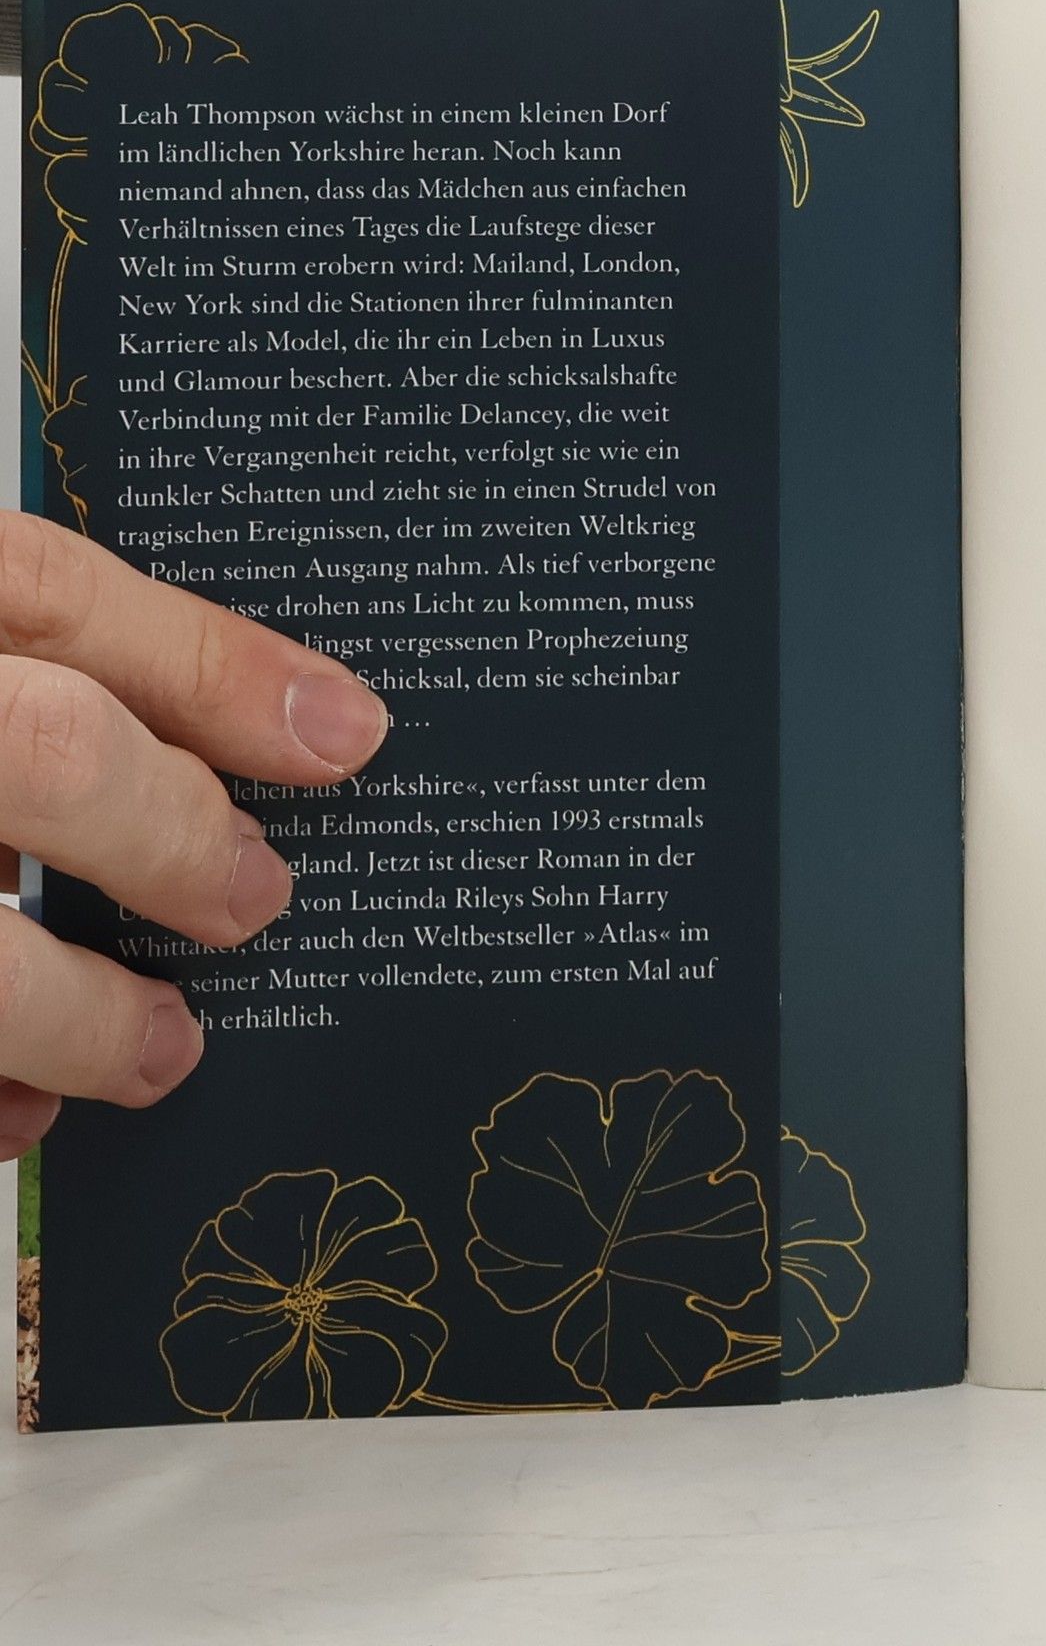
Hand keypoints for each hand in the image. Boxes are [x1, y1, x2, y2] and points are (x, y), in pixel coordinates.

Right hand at [0, 516, 387, 1159]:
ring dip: (80, 1014)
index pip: (51, 592)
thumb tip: (312, 720)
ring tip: (165, 1049)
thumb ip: (80, 652)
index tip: (352, 739)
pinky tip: (25, 1115)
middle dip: (177, 837)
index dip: (217, 668)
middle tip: (258, 899)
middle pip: (51, 757)